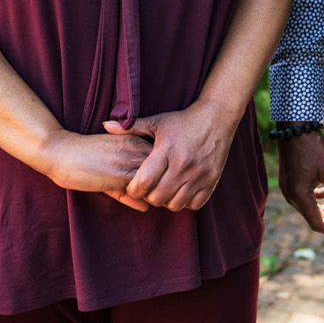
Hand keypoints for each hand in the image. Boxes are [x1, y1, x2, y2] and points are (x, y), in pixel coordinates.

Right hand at [36, 131, 154, 211]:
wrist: (59, 152)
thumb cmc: (82, 160)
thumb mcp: (110, 172)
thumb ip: (128, 190)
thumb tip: (145, 207)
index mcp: (137, 140)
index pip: (165, 158)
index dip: (165, 175)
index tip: (162, 186)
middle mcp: (137, 148)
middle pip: (166, 169)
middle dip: (165, 185)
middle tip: (160, 197)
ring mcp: (130, 160)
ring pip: (157, 180)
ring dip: (156, 193)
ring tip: (150, 201)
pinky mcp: (121, 174)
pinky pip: (142, 189)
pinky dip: (144, 199)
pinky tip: (138, 203)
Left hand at [106, 96, 235, 211]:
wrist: (217, 118)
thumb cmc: (183, 121)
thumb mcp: (157, 122)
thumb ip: (131, 127)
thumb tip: (105, 125)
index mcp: (166, 150)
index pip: (144, 182)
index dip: (134, 190)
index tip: (134, 186)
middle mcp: (184, 164)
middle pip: (158, 197)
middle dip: (149, 197)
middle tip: (149, 189)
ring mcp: (200, 174)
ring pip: (175, 204)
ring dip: (166, 201)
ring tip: (164, 190)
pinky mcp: (213, 179)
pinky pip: (194, 204)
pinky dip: (185, 202)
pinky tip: (181, 191)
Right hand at [278, 129, 323, 236]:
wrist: (295, 128)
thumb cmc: (313, 147)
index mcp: (299, 196)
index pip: (317, 223)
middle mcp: (291, 195)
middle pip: (312, 217)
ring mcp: (288, 188)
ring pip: (308, 207)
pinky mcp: (289, 181)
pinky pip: (304, 197)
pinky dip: (317, 200)